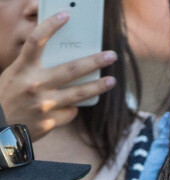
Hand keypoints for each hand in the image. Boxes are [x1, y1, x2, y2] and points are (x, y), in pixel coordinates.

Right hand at [0, 12, 116, 139]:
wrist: (0, 128)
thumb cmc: (9, 96)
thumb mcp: (16, 74)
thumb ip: (35, 66)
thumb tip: (64, 58)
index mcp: (23, 69)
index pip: (35, 41)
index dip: (50, 26)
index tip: (66, 14)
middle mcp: (34, 85)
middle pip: (70, 70)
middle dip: (94, 62)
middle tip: (111, 56)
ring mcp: (44, 105)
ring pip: (78, 94)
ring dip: (97, 86)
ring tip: (111, 81)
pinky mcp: (49, 122)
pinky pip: (70, 112)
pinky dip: (73, 107)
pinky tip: (74, 105)